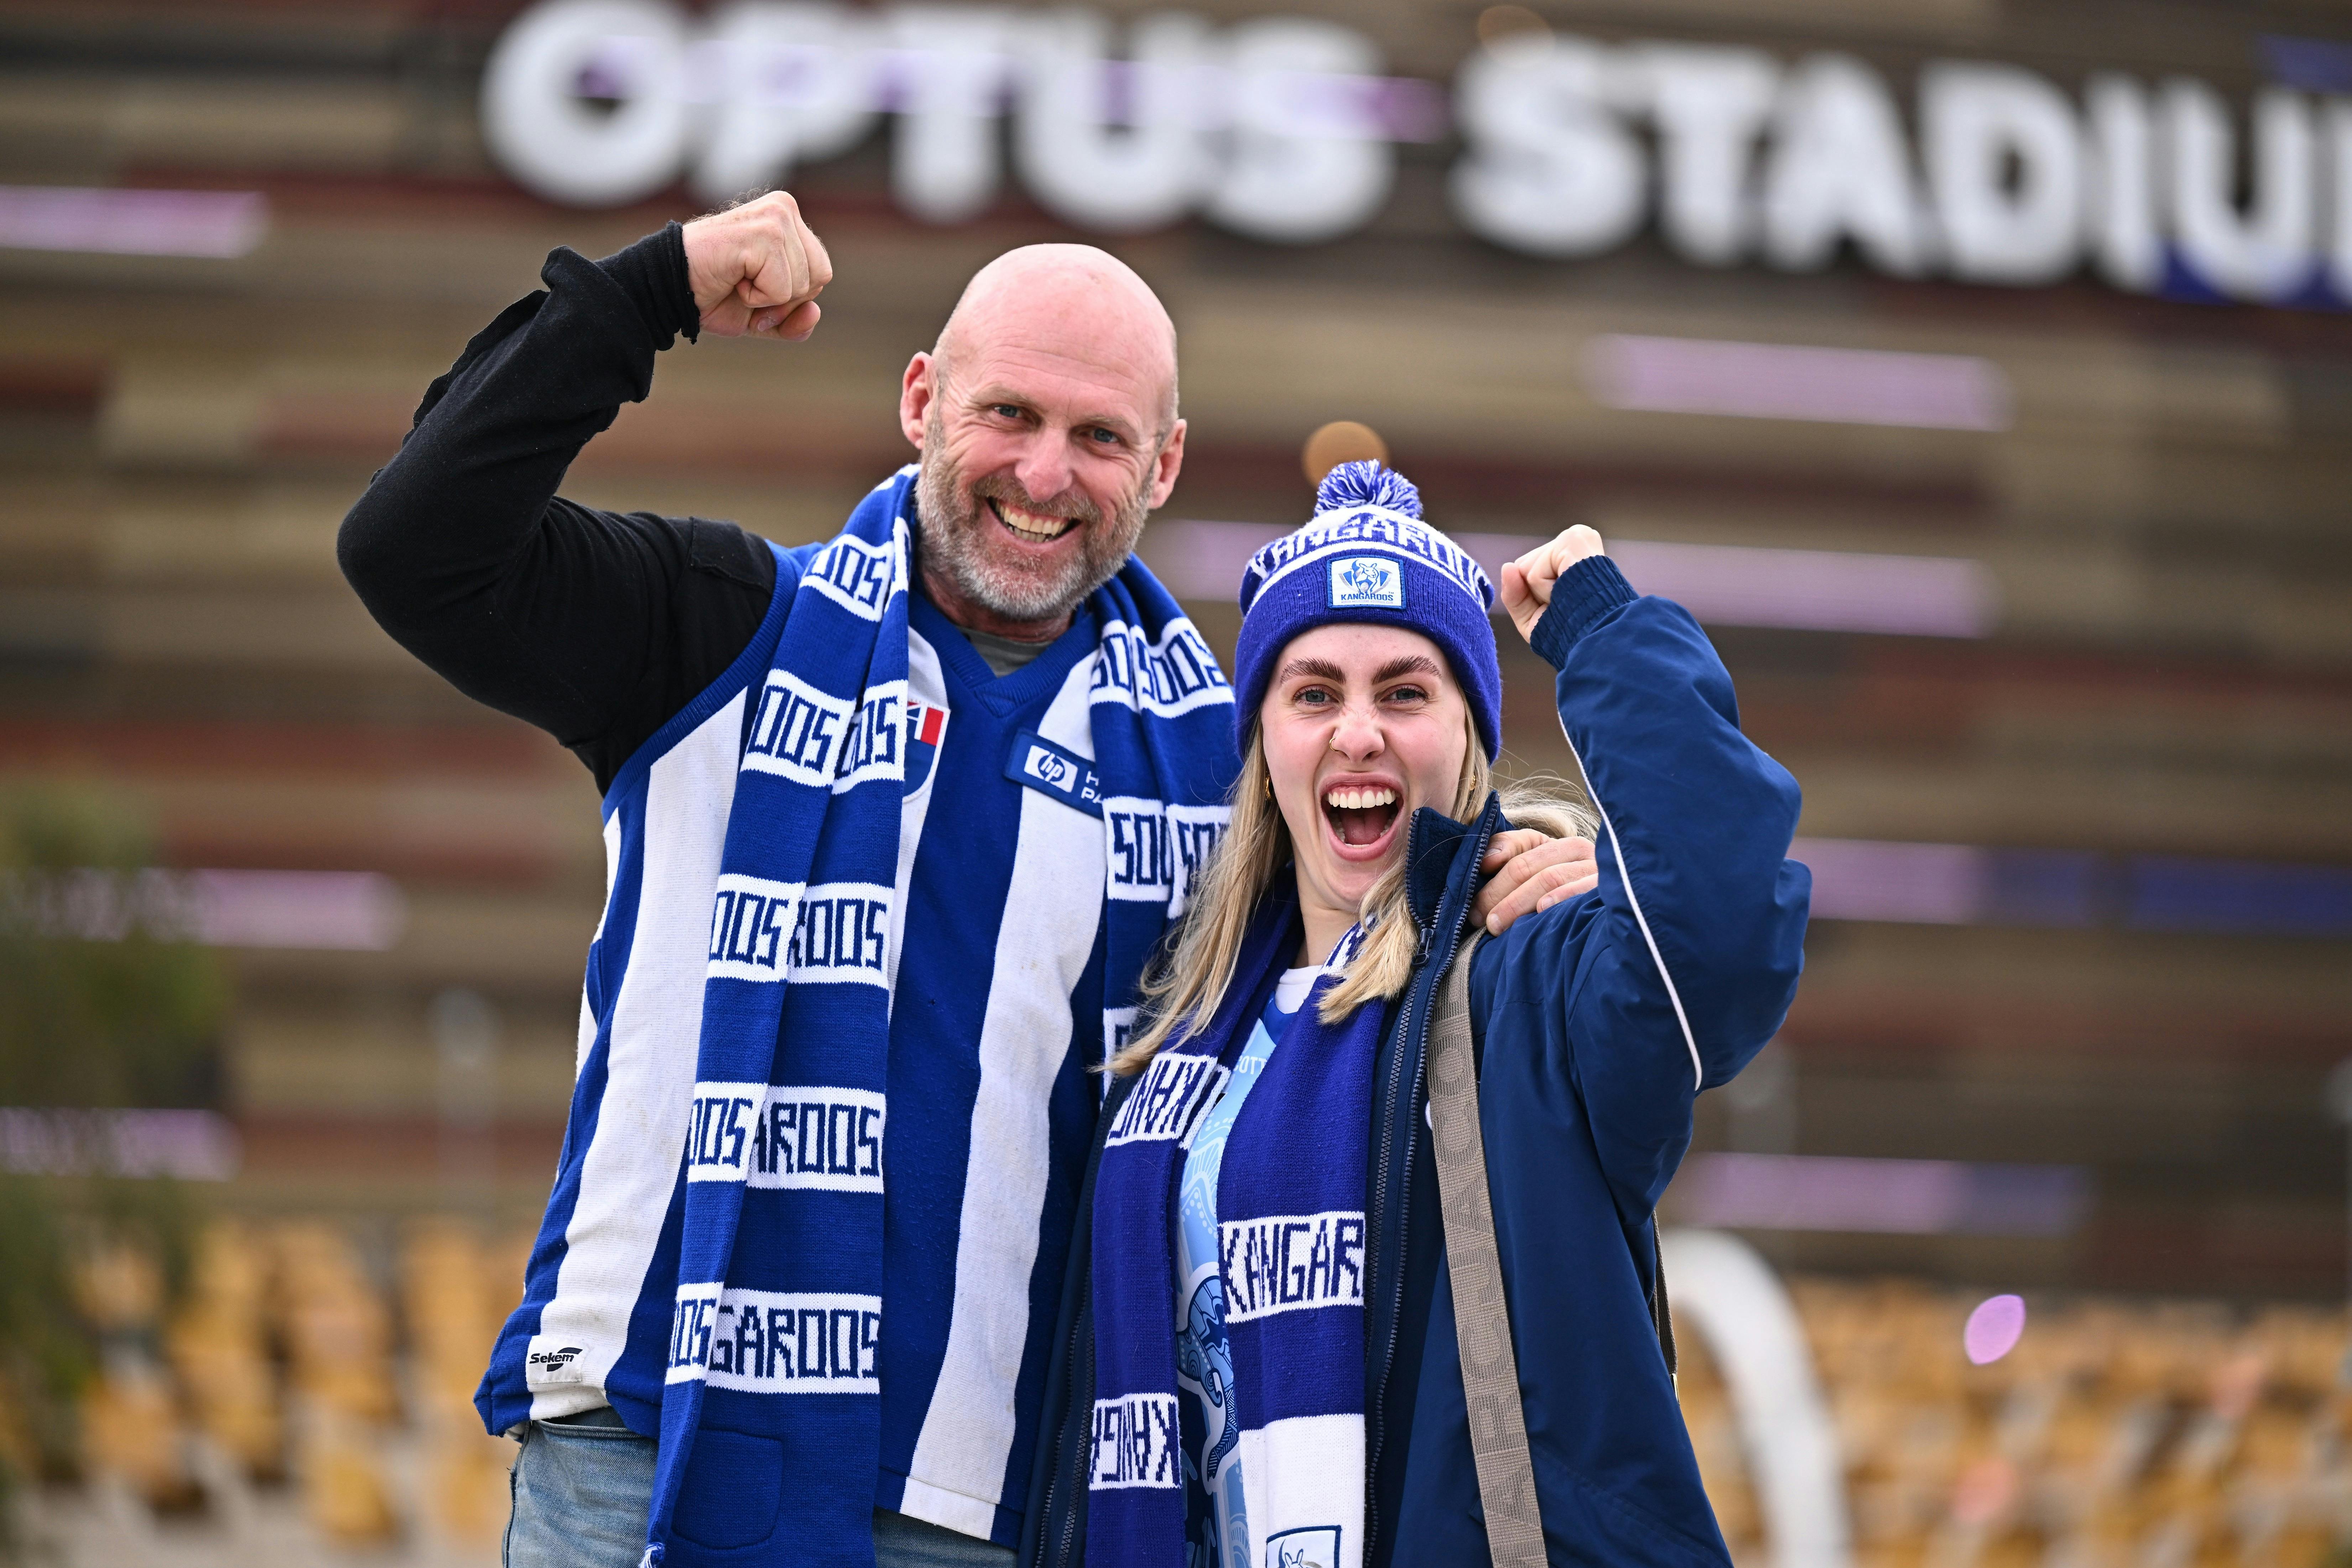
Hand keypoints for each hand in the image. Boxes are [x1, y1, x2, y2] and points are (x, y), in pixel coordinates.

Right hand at [682, 191, 832, 340]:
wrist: (670, 288)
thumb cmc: (714, 295)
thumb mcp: (765, 315)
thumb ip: (795, 320)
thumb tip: (815, 313)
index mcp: (789, 219)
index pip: (821, 272)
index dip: (791, 296)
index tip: (754, 286)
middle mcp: (785, 209)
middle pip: (819, 278)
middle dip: (784, 298)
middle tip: (745, 285)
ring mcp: (776, 217)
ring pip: (804, 284)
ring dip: (767, 298)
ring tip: (737, 279)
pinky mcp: (764, 233)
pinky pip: (782, 289)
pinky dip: (757, 298)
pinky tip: (733, 278)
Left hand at [1470, 829, 1598, 934]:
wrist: (1616, 910)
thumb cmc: (1563, 899)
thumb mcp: (1539, 876)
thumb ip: (1510, 855)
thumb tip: (1486, 859)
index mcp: (1560, 844)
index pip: (1521, 844)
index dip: (1495, 861)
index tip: (1473, 889)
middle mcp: (1581, 851)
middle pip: (1528, 866)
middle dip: (1498, 893)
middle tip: (1479, 918)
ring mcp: (1596, 870)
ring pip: (1549, 877)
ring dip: (1518, 902)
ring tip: (1496, 925)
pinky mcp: (1609, 892)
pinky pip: (1581, 890)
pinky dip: (1560, 897)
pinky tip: (1542, 909)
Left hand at [1497, 524, 1605, 643]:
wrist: (1603, 639)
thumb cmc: (1574, 631)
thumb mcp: (1534, 617)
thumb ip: (1514, 594)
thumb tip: (1507, 566)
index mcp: (1569, 554)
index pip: (1526, 571)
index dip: (1536, 596)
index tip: (1564, 604)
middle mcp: (1574, 540)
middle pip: (1522, 568)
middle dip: (1537, 595)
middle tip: (1568, 603)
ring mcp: (1574, 537)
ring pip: (1525, 570)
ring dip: (1543, 595)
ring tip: (1572, 597)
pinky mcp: (1572, 541)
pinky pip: (1534, 573)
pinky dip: (1545, 592)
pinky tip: (1571, 591)